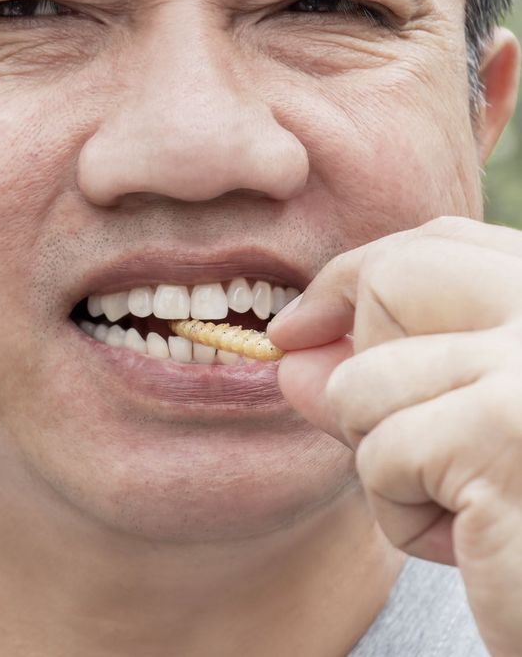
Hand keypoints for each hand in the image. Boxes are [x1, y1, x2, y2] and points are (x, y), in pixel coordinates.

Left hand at [268, 216, 521, 655]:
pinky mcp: (500, 437)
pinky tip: (480, 541)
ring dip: (393, 468)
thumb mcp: (464, 432)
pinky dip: (408, 517)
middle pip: (394, 280)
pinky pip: (380, 460)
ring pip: (363, 388)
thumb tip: (287, 357)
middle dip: (366, 370)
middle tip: (409, 449)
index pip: (437, 245)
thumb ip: (387, 380)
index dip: (350, 281)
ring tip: (477, 507)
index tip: (297, 329)